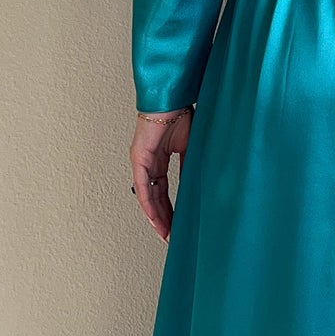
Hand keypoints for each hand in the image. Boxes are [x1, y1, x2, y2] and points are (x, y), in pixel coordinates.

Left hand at [130, 108, 193, 241]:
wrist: (172, 99)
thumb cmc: (181, 115)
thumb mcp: (191, 148)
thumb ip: (189, 168)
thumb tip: (195, 188)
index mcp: (160, 160)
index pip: (163, 191)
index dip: (170, 209)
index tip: (178, 225)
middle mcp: (148, 163)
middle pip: (155, 198)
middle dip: (163, 219)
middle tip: (171, 236)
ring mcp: (142, 161)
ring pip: (147, 196)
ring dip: (156, 216)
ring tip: (164, 233)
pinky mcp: (139, 158)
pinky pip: (143, 186)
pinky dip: (148, 203)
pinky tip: (154, 217)